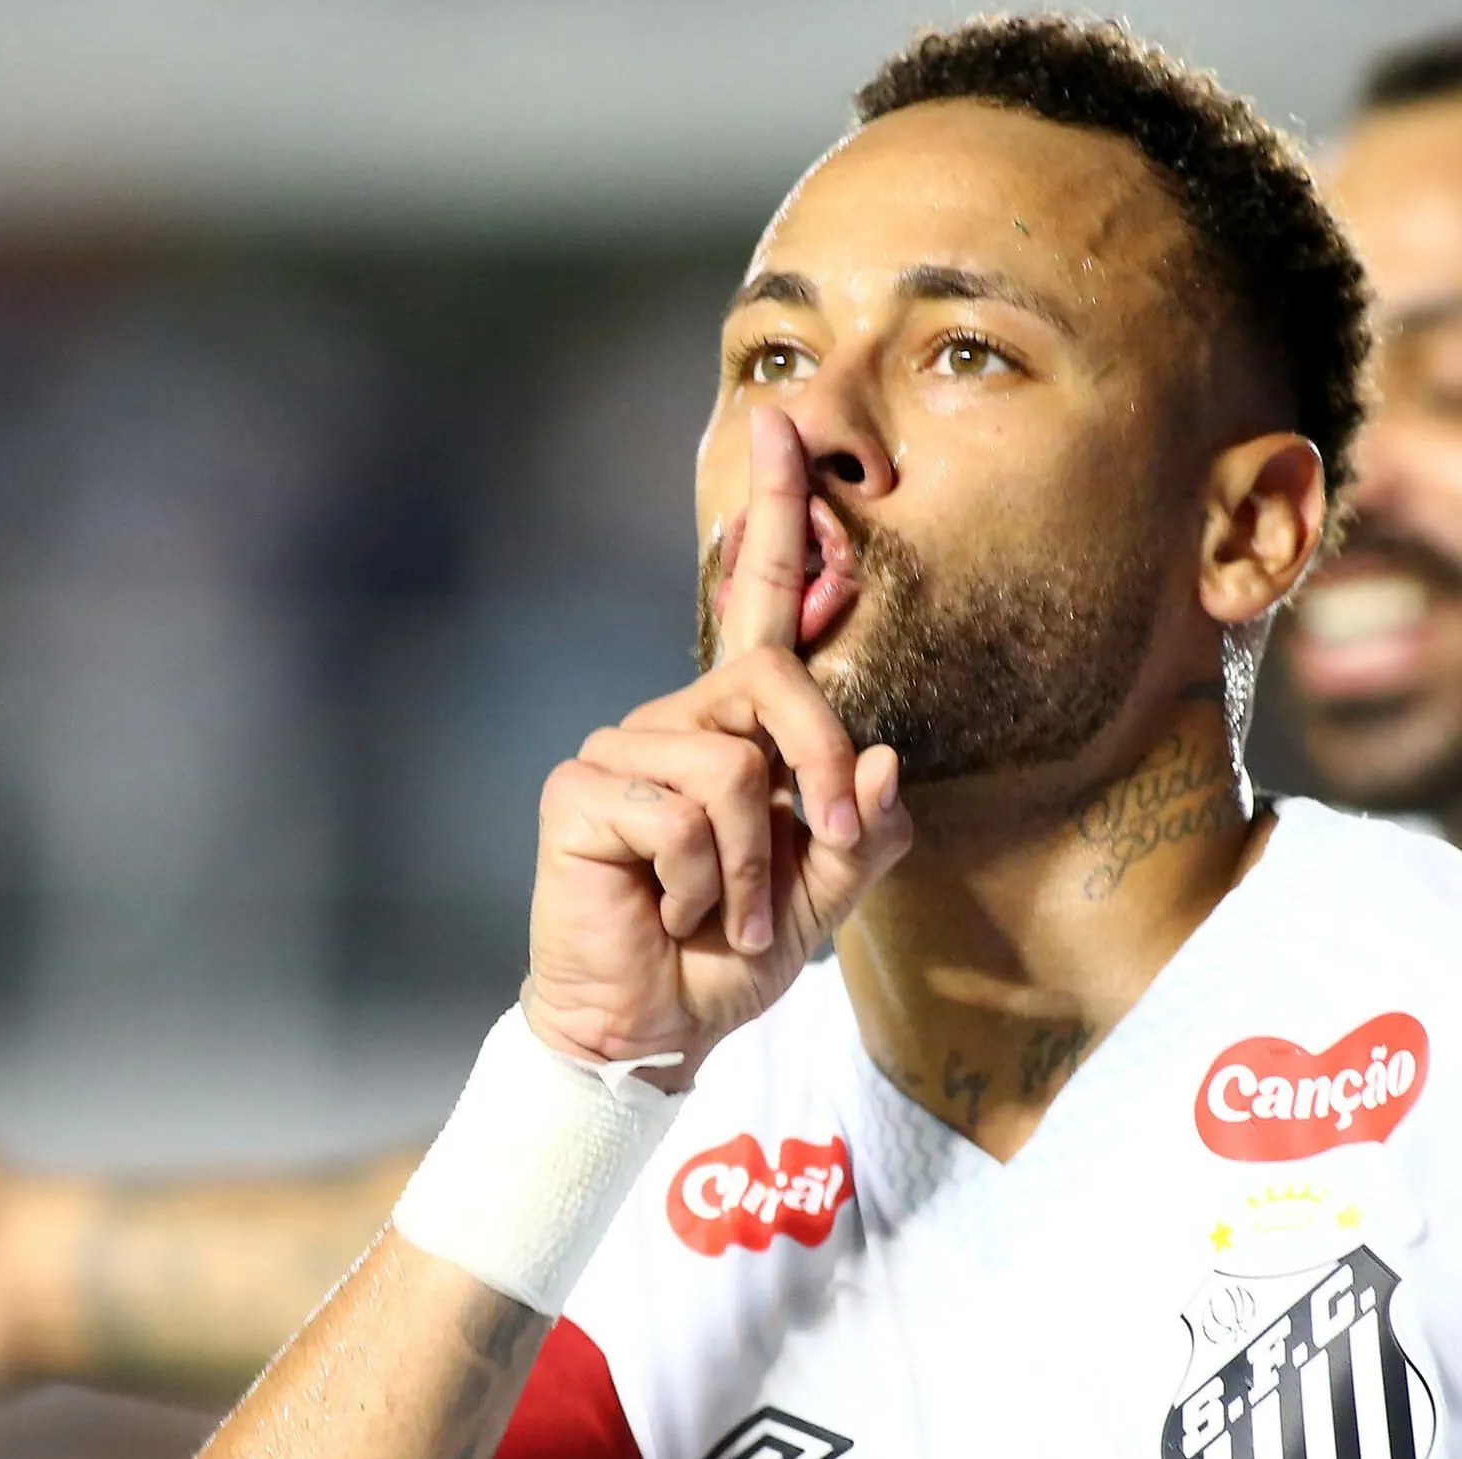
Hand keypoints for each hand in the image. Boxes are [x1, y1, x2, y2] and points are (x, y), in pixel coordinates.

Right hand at [524, 408, 911, 1074]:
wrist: (652, 1029)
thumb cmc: (727, 956)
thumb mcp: (824, 897)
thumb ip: (863, 830)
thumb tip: (881, 755)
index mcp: (733, 728)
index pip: (756, 604)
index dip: (775, 516)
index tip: (788, 427)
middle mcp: (673, 720)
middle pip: (775, 686)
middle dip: (817, 772)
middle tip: (819, 850)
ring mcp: (620, 749)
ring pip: (732, 768)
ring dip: (752, 866)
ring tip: (719, 913)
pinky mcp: (580, 791)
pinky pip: (683, 811)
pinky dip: (703, 882)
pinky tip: (670, 911)